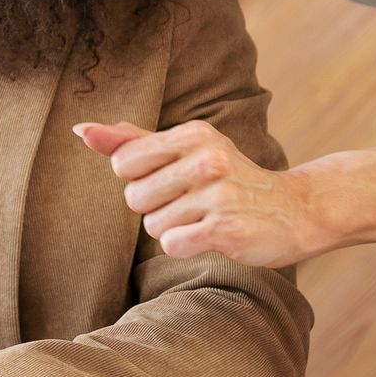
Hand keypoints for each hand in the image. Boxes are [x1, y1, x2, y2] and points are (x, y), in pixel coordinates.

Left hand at [75, 120, 326, 267]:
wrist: (294, 210)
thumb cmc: (228, 178)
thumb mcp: (186, 150)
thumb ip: (132, 141)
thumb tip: (81, 129)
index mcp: (193, 134)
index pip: (123, 162)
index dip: (138, 180)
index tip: (170, 179)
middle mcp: (206, 159)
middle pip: (135, 197)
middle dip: (155, 207)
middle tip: (192, 202)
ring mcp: (218, 195)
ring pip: (153, 226)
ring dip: (173, 229)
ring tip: (205, 218)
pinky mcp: (227, 230)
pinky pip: (173, 245)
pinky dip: (185, 247)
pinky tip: (211, 236)